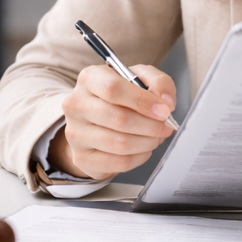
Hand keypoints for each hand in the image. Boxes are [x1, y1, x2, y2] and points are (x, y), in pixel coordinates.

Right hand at [49, 64, 175, 179]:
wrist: (95, 122)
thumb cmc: (119, 97)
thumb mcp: (139, 78)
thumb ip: (158, 82)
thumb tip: (166, 102)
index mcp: (89, 78)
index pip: (113, 88)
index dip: (143, 101)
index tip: (164, 110)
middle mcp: (76, 104)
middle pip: (119, 118)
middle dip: (151, 125)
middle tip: (166, 126)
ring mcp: (75, 133)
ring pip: (120, 143)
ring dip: (148, 142)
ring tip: (156, 137)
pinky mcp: (82, 158)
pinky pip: (119, 162)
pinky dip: (139, 157)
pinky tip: (143, 148)